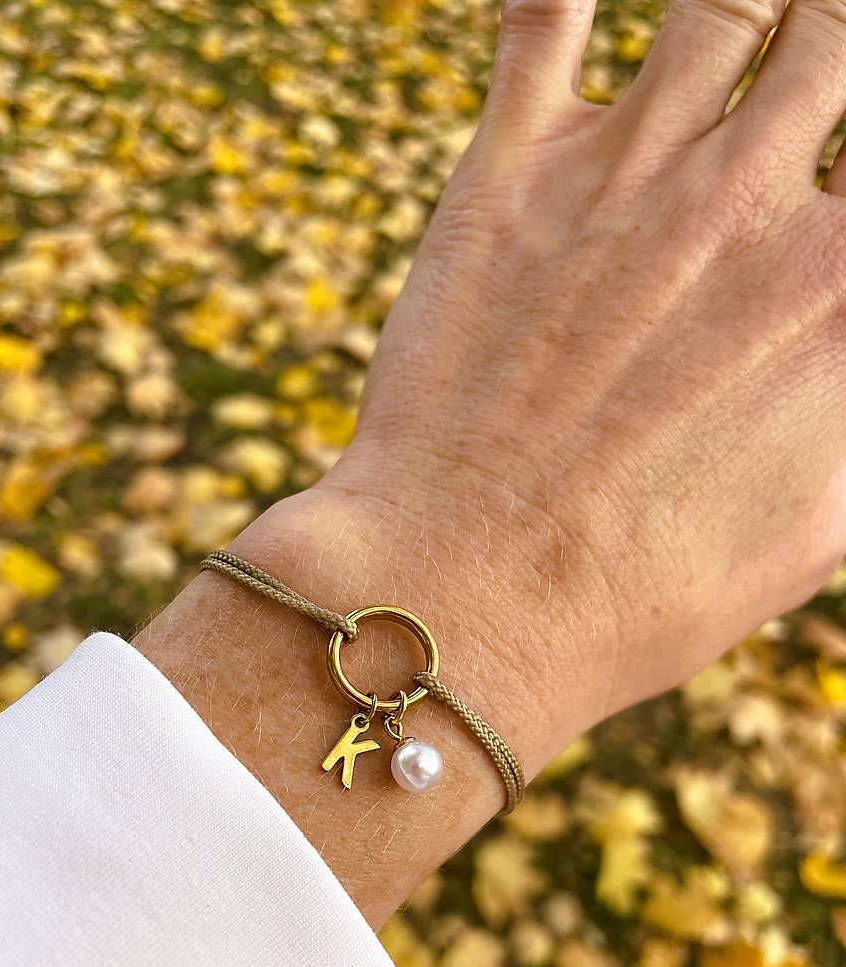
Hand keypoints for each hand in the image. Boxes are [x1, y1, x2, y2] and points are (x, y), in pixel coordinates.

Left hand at [318, 0, 845, 722]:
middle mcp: (748, 202)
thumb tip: (840, 350)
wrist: (466, 598)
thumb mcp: (817, 528)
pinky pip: (544, 21)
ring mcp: (622, 176)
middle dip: (835, 36)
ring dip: (752, 0)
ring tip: (755, 15)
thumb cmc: (644, 591)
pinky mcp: (503, 180)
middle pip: (837, 36)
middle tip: (817, 57)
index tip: (833, 203)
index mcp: (841, 291)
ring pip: (725, 3)